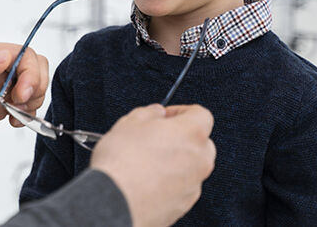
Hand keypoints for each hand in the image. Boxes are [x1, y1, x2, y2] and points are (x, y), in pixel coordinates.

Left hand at [0, 40, 47, 147]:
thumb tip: (2, 56)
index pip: (22, 53)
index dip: (29, 72)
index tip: (21, 93)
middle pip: (34, 65)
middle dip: (36, 84)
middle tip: (20, 103)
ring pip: (35, 83)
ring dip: (35, 99)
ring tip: (18, 114)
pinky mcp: (0, 105)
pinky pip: (26, 103)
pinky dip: (29, 113)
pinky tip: (15, 122)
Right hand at [90, 104, 215, 226]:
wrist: (115, 200)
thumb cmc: (122, 162)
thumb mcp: (130, 122)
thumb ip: (149, 112)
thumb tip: (155, 113)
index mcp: (191, 133)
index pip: (201, 114)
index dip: (181, 111)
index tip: (165, 115)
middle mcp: (199, 160)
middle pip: (201, 142)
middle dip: (181, 137)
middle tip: (157, 136)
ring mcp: (193, 185)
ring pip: (192, 166)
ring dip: (176, 161)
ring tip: (147, 160)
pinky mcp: (183, 205)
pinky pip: (182, 187)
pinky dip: (170, 181)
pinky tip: (147, 179)